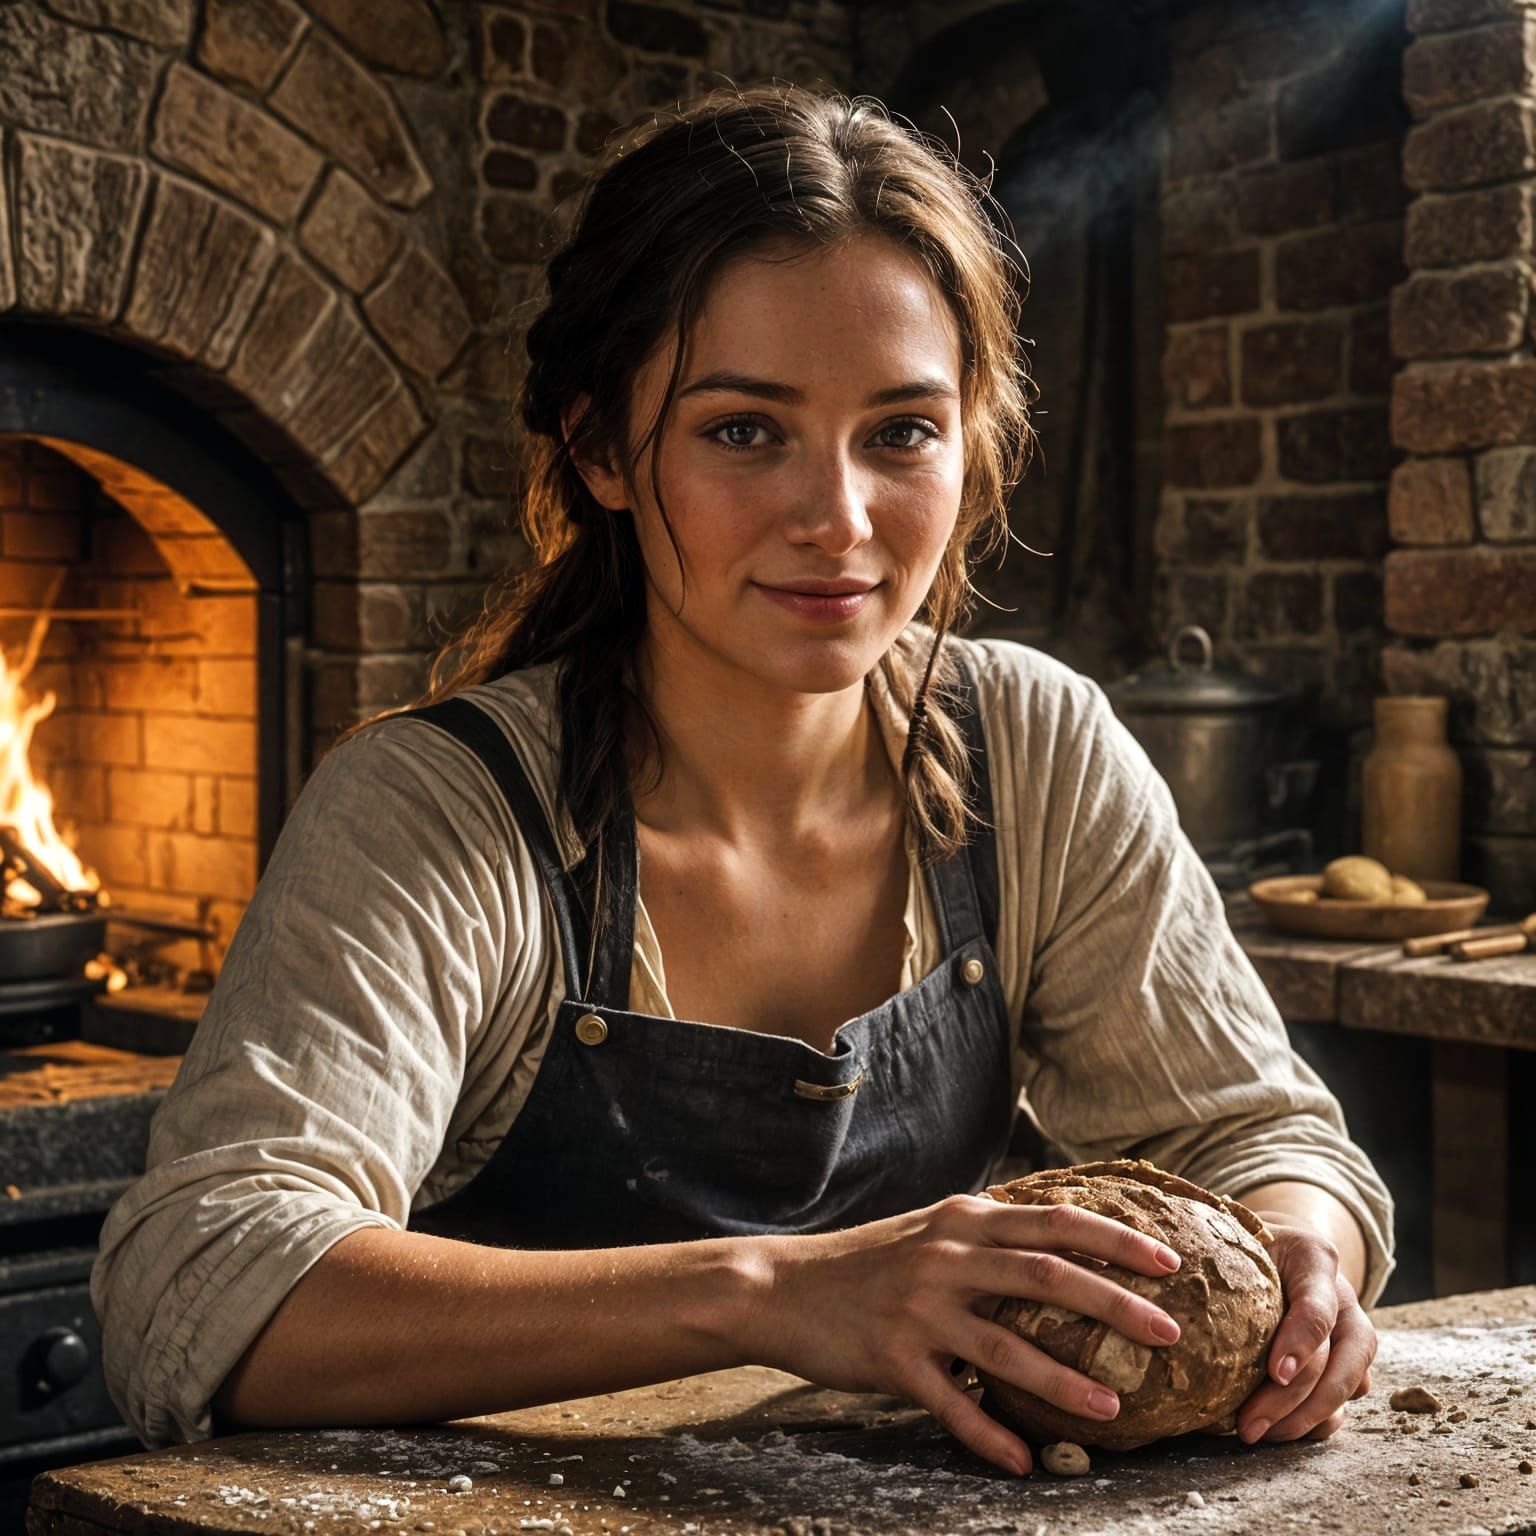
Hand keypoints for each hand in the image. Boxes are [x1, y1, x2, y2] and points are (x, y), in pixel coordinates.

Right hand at [751, 1193, 1183, 1476]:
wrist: (782, 1288)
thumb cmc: (867, 1262)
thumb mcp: (930, 1229)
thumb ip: (987, 1231)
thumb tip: (1056, 1234)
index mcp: (963, 1220)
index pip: (1053, 1221)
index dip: (1115, 1240)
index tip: (1171, 1262)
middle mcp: (945, 1257)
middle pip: (1044, 1275)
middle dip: (1114, 1304)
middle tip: (1169, 1334)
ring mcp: (919, 1309)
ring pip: (1006, 1347)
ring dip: (1064, 1381)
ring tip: (1113, 1409)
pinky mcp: (893, 1359)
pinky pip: (952, 1404)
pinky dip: (989, 1435)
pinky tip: (1022, 1461)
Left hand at [1235, 1219, 1376, 1443]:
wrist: (1284, 1247)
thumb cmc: (1249, 1243)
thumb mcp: (1236, 1235)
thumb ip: (1215, 1250)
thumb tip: (1161, 1282)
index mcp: (1316, 1259)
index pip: (1318, 1309)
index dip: (1300, 1343)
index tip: (1274, 1373)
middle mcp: (1344, 1299)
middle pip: (1335, 1359)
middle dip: (1293, 1399)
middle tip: (1249, 1424)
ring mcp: (1352, 1334)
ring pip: (1346, 1386)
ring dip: (1302, 1419)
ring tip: (1255, 1433)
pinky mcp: (1349, 1364)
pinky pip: (1342, 1403)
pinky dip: (1311, 1424)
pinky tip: (1274, 1431)